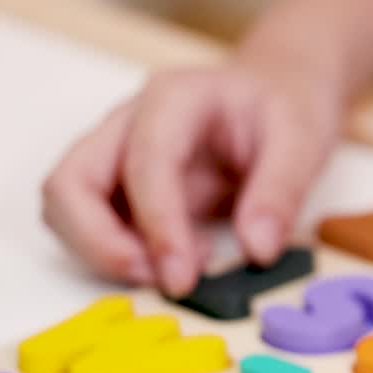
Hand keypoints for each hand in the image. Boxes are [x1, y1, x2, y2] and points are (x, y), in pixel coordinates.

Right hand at [41, 63, 341, 296]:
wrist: (277, 92)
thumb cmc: (286, 108)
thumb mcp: (304, 141)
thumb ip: (282, 193)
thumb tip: (258, 250)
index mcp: (175, 99)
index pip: (144, 161)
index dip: (157, 224)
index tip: (182, 277)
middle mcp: (129, 122)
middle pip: (70, 181)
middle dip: (100, 243)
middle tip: (162, 281)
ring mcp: (117, 153)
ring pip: (68, 207)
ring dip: (103, 252)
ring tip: (175, 273)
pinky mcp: (121, 185)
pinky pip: (92, 224)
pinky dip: (119, 253)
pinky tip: (177, 260)